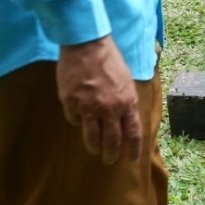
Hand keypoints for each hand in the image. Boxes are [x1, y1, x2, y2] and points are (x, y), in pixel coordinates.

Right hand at [56, 36, 141, 164]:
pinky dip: (77, 121)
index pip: (133, 134)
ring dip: (94, 147)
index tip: (131, 160)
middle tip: (109, 160)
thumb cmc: (110, 59)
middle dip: (111, 155)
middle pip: (111, 142)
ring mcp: (88, 107)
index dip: (133, 150)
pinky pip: (74, 120)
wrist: (87, 45)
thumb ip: (126, 101)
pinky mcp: (70, 103)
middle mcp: (109, 109)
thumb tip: (126, 120)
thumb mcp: (127, 81)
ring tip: (94, 150)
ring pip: (91, 138)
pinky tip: (79, 117)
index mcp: (127, 102)